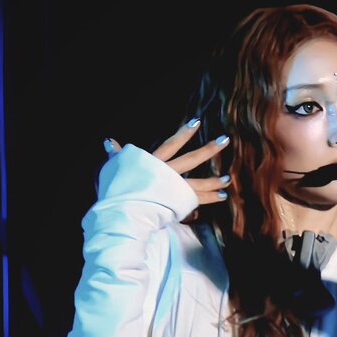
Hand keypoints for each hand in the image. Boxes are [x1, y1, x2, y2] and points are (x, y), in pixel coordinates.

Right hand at [103, 121, 231, 204]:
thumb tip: (108, 141)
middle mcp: (166, 173)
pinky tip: (222, 196)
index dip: (183, 133)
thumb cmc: (116, 191)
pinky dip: (209, 198)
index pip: (171, 144)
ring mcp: (173, 189)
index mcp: (153, 163)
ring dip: (214, 180)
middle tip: (225, 140)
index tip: (197, 122)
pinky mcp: (177, 204)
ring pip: (198, 182)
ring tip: (228, 179)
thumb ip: (117, 155)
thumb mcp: (115, 169)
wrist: (122, 213)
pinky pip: (197, 200)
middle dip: (209, 150)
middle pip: (191, 159)